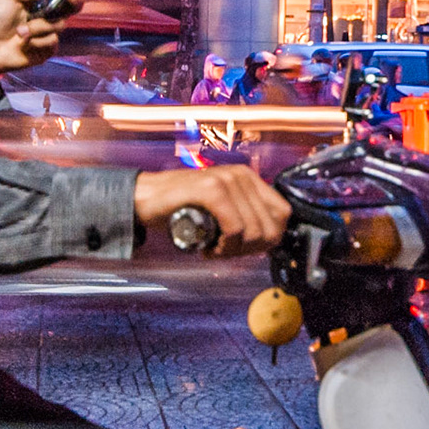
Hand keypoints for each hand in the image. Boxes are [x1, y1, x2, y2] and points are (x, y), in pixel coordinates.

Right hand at [133, 165, 289, 257]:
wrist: (146, 198)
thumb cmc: (183, 207)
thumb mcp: (222, 208)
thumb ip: (244, 215)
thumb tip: (271, 239)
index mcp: (249, 178)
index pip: (283, 214)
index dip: (270, 238)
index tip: (247, 249)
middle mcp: (241, 175)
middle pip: (271, 227)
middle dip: (251, 249)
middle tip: (226, 252)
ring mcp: (227, 179)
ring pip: (253, 231)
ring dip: (234, 251)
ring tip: (215, 250)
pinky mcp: (211, 189)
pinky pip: (235, 228)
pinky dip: (224, 246)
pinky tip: (209, 249)